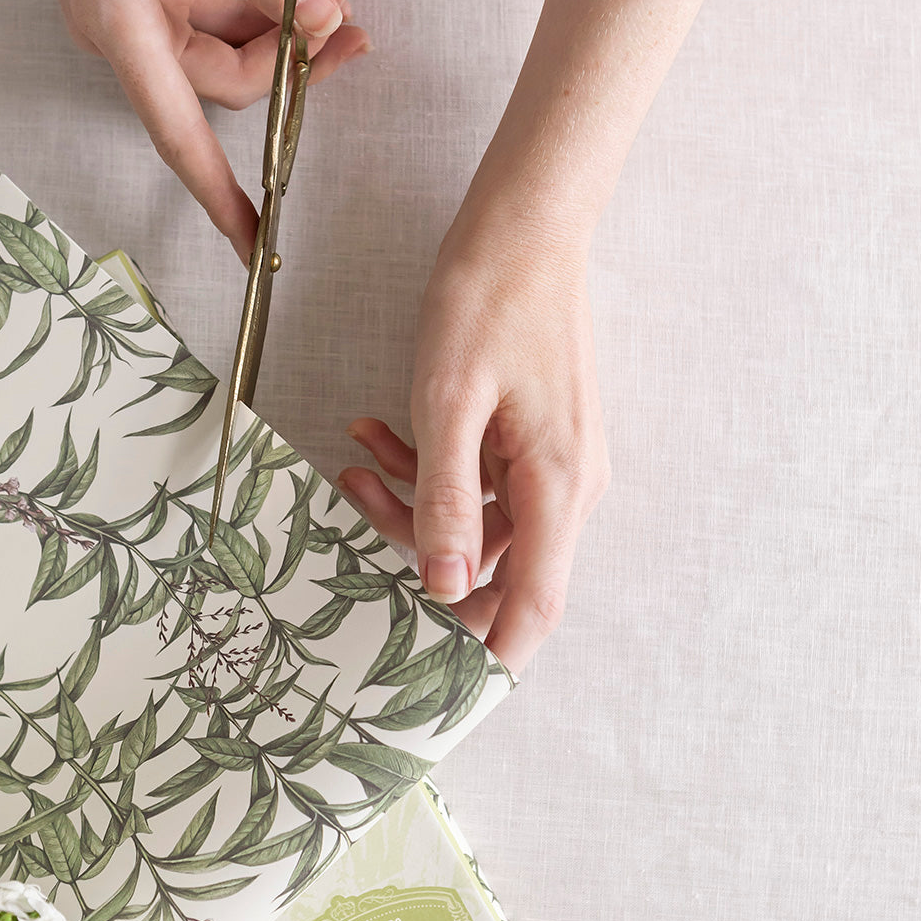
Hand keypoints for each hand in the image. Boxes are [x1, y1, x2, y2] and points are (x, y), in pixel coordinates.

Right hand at [20, 0, 368, 261]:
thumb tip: (318, 11)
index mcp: (121, 29)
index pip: (181, 140)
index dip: (220, 199)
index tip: (254, 244)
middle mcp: (125, 33)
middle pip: (225, 85)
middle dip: (291, 63)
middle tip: (347, 25)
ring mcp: (131, 8)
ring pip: (223, 48)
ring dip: (280, 28)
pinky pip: (209, 13)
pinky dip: (253, 3)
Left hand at [338, 218, 609, 672]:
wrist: (523, 228)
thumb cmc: (489, 303)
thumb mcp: (449, 403)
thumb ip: (447, 500)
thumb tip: (445, 589)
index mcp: (558, 488)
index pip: (533, 606)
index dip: (489, 657)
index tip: (437, 691)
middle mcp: (566, 487)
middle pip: (495, 568)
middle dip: (420, 556)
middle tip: (354, 510)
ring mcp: (552, 464)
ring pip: (477, 524)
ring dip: (412, 503)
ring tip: (357, 459)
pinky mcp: (532, 441)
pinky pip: (478, 484)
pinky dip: (428, 470)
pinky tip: (379, 434)